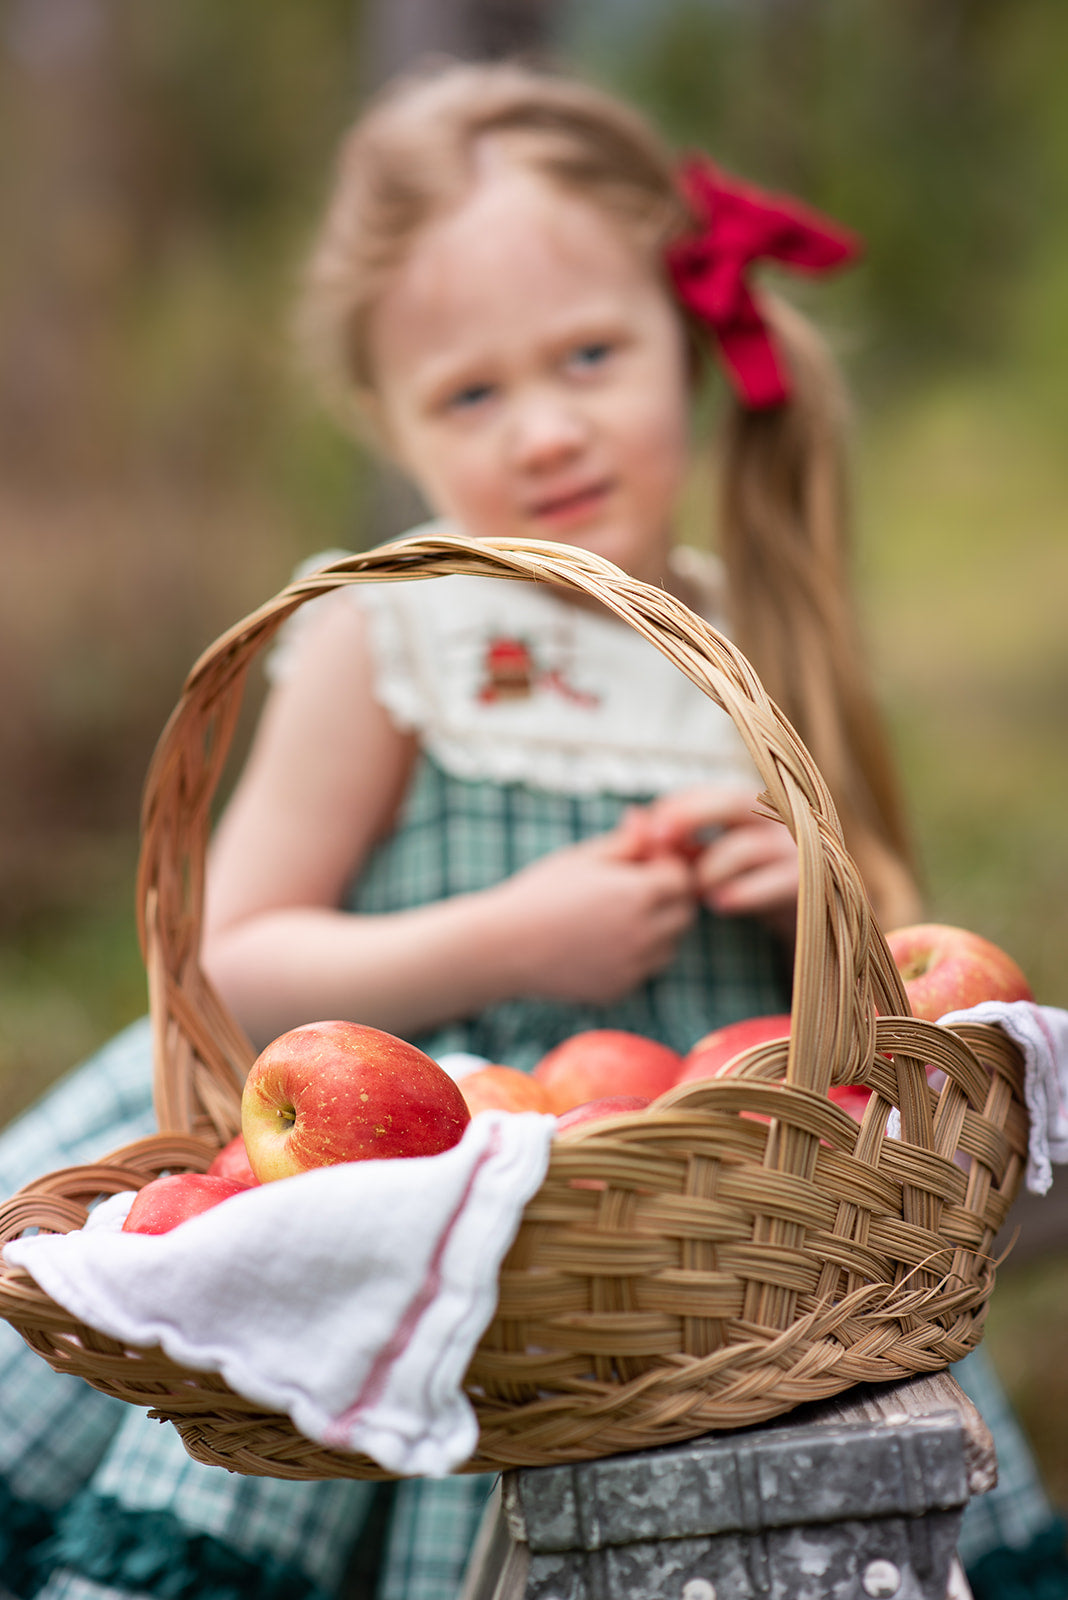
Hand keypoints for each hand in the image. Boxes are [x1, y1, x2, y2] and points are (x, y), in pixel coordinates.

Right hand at [493, 827, 698, 1004]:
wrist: (503, 947)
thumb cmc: (540, 894)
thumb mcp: (583, 858)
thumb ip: (625, 841)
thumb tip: (648, 819)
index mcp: (638, 894)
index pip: (683, 877)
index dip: (667, 866)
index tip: (642, 862)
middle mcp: (644, 933)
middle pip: (684, 912)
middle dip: (669, 897)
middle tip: (634, 887)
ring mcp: (634, 966)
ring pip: (670, 944)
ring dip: (658, 927)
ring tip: (616, 914)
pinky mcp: (620, 989)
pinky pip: (645, 969)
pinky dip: (636, 955)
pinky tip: (602, 941)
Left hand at [616, 787, 798, 943]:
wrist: (798, 912)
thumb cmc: (742, 878)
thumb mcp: (710, 854)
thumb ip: (678, 838)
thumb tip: (632, 818)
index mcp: (750, 804)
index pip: (707, 792)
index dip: (675, 806)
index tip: (648, 830)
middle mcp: (775, 816)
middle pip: (732, 801)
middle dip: (690, 816)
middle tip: (658, 840)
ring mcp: (793, 847)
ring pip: (745, 847)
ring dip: (710, 869)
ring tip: (693, 889)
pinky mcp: (806, 880)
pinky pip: (773, 882)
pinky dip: (743, 893)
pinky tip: (719, 904)